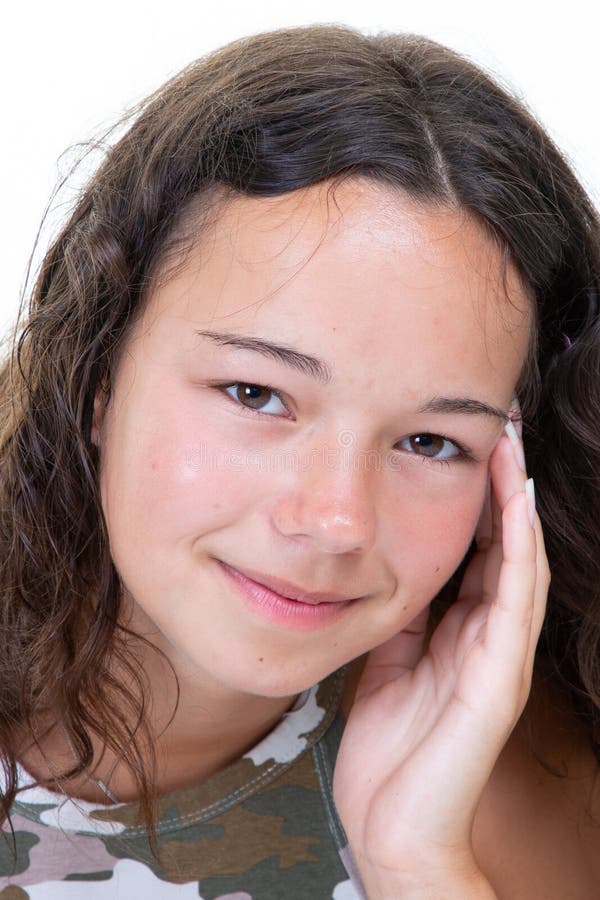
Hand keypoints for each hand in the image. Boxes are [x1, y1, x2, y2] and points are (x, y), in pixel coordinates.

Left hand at [332, 428, 549, 896]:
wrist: (391, 824)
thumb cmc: (390, 750)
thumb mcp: (387, 662)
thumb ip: (400, 616)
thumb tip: (387, 563)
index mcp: (460, 633)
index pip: (476, 551)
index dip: (476, 499)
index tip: (462, 445)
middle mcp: (488, 637)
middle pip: (503, 546)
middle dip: (502, 486)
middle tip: (495, 425)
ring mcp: (500, 656)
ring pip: (519, 562)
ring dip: (517, 503)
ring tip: (509, 446)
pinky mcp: (499, 678)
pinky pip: (514, 601)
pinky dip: (518, 550)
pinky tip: (517, 506)